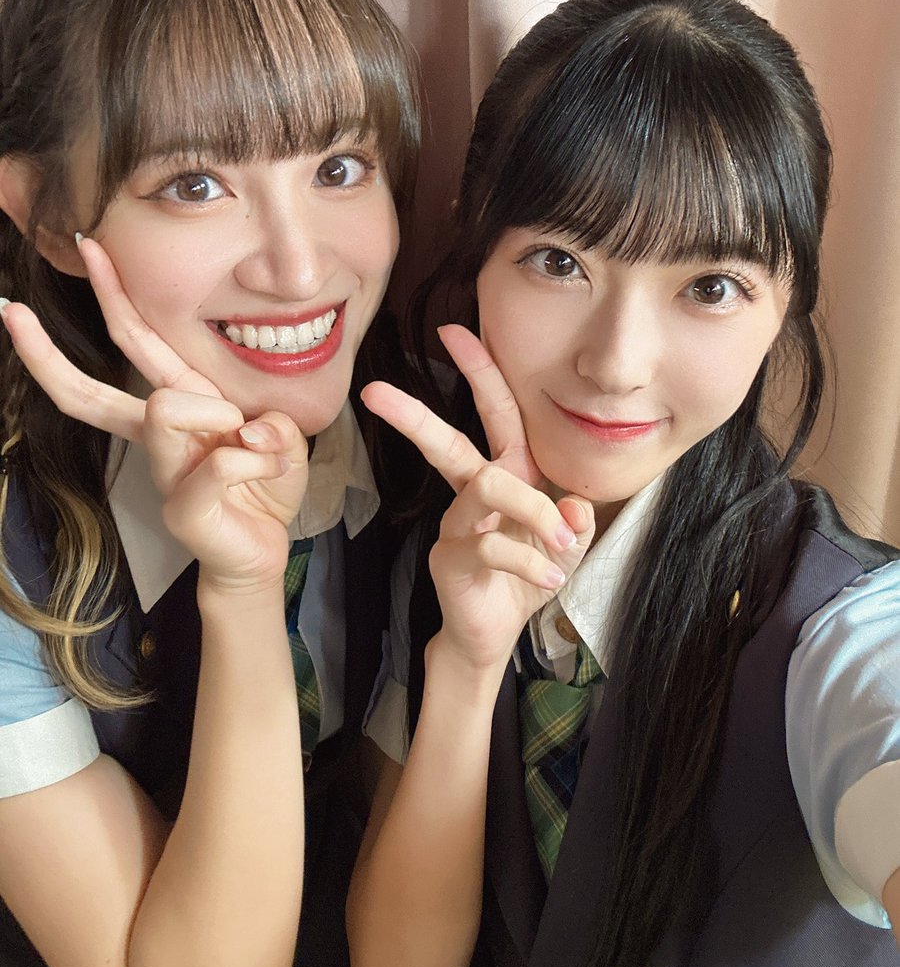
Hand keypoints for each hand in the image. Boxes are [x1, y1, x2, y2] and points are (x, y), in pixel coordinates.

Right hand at [1, 238, 307, 587]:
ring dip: (224, 417)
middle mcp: (158, 437)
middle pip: (90, 393)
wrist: (264, 551)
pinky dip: (258, 460)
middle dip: (48, 354)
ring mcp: (162, 474)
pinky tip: (269, 471)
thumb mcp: (279, 434)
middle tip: (12, 312)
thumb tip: (242, 426)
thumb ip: (265, 419)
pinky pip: (218, 462)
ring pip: (164, 409)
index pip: (135, 344)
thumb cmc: (265, 486)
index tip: (88, 246)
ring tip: (258, 442)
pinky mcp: (181, 508)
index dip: (111, 297)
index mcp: (179, 405)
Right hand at [362, 325, 594, 672]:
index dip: (478, 371)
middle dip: (414, 415)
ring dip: (533, 510)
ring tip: (561, 543)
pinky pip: (492, 544)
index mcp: (506, 474)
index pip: (495, 413)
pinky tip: (550, 580)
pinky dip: (529, 561)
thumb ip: (574, 521)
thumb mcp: (565, 547)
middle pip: (446, 443)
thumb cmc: (525, 578)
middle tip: (375, 392)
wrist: (495, 635)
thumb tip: (572, 506)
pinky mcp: (451, 559)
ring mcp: (457, 525)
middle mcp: (474, 493)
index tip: (454, 331)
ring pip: (486, 487)